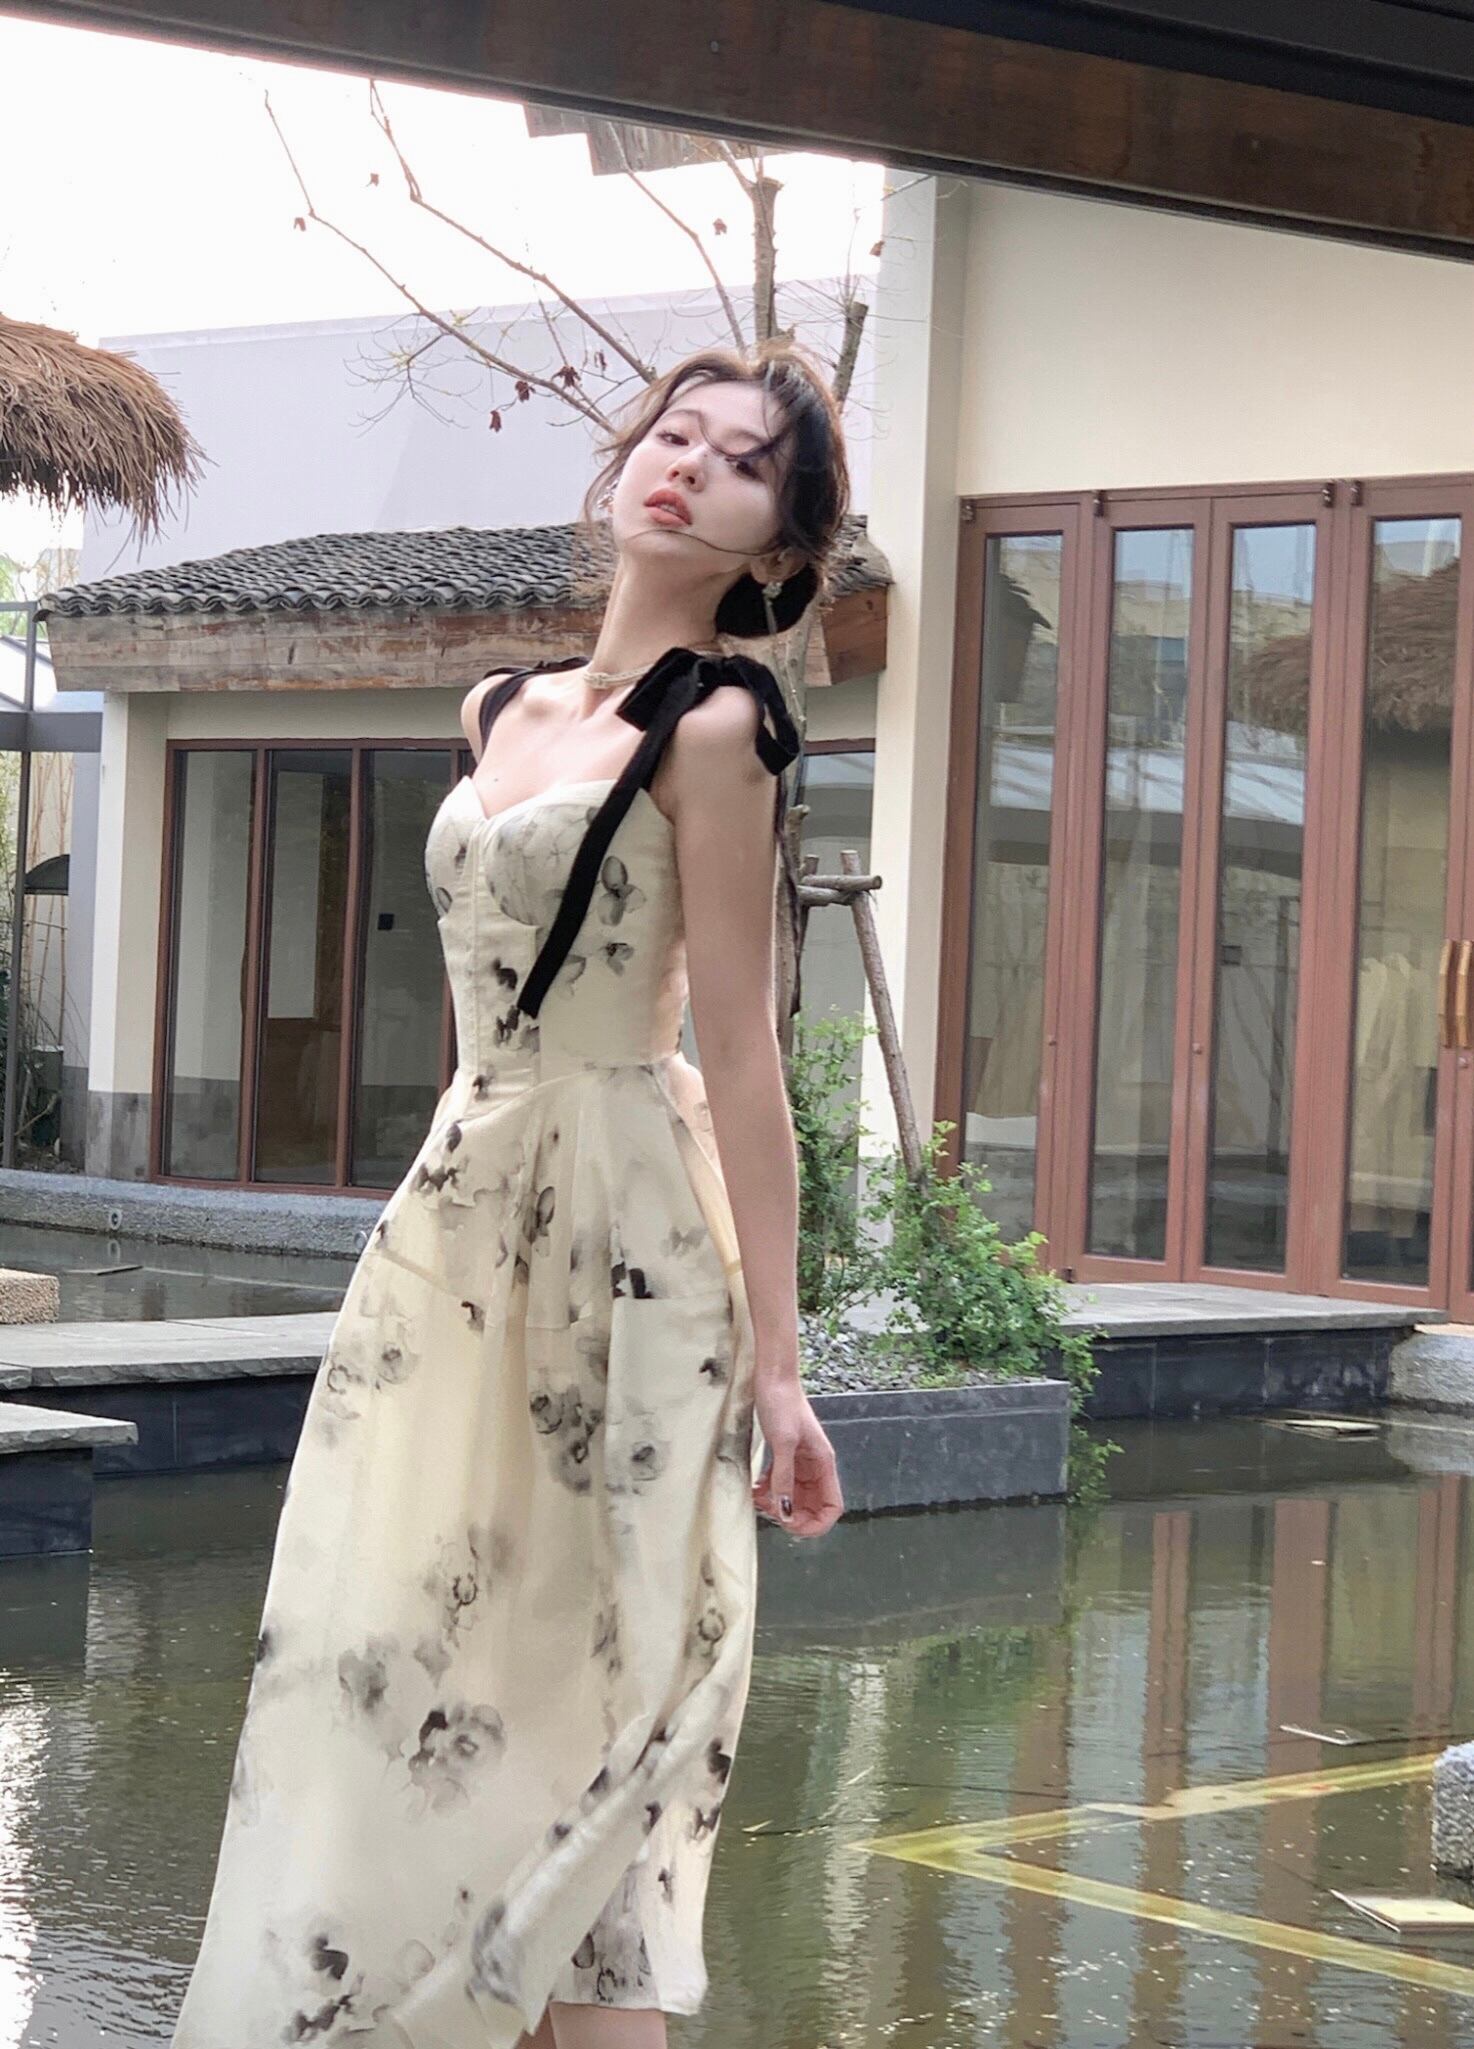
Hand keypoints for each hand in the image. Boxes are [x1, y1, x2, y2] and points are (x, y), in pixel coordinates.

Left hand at [751, 1371, 843, 1536]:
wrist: (772, 1378)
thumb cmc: (782, 1404)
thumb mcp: (783, 1443)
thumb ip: (784, 1478)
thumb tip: (785, 1512)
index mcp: (823, 1464)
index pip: (832, 1506)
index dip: (817, 1523)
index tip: (793, 1527)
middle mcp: (815, 1467)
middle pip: (812, 1507)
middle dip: (793, 1516)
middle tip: (772, 1514)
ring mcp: (799, 1462)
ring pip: (794, 1498)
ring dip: (778, 1504)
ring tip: (759, 1499)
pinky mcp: (784, 1456)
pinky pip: (780, 1484)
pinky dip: (768, 1491)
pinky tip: (755, 1489)